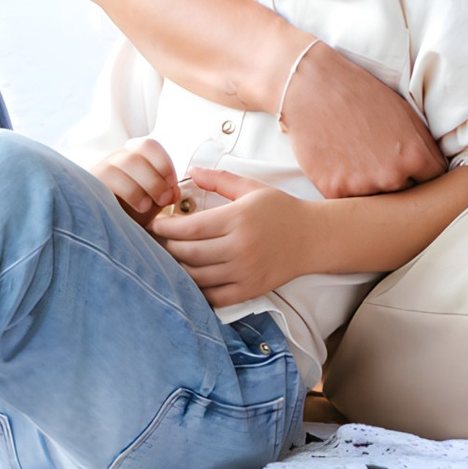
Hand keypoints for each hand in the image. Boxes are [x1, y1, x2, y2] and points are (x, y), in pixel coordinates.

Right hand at [93, 137, 180, 227]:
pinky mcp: (89, 182)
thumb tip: (174, 192)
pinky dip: (127, 191)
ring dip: (142, 185)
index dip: (164, 163)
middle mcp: (116, 159)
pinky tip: (134, 208)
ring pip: (124, 163)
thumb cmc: (130, 214)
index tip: (172, 185)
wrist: (104, 231)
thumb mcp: (151, 204)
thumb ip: (165, 195)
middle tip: (164, 200)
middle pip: (137, 153)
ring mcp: (100, 168)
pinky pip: (106, 178)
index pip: (149, 145)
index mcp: (133, 157)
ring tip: (146, 207)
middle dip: (155, 178)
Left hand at [147, 168, 315, 314]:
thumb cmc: (282, 210)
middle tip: (155, 242)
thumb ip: (219, 179)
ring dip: (177, 269)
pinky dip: (197, 291)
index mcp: (238, 219)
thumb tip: (191, 171)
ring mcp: (245, 272)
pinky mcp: (250, 290)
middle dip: (167, 248)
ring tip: (167, 260)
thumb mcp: (252, 188)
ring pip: (198, 276)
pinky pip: (214, 297)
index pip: (191, 228)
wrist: (314, 237)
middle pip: (189, 253)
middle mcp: (240, 247)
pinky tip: (188, 281)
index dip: (166, 227)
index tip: (154, 224)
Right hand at [277, 37, 443, 196]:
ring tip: (355, 157)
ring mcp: (362, 187)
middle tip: (376, 157)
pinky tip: (338, 163)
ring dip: (368, 186)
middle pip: (403, 194)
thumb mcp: (405, 112)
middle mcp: (391, 177)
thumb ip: (425, 146)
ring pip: (375, 200)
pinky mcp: (333, 191)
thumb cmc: (360, 93)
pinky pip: (346, 201)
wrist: (312, 87)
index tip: (407, 164)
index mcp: (414, 156)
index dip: (420, 172)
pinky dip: (344, 186)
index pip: (431, 181)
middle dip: (395, 181)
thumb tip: (440, 169)